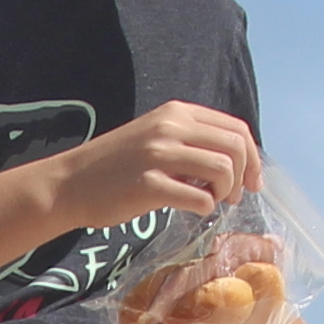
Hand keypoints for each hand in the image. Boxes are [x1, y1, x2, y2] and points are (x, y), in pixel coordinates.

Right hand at [37, 100, 256, 233]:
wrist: (71, 183)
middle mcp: (170, 127)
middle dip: (244, 176)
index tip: (251, 181)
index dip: (252, 157)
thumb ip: (191, 140)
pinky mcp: (149, 185)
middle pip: (236, 147)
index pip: (236, 128)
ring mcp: (159, 155)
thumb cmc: (116, 166)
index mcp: (176, 113)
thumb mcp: (155, 136)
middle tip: (232, 197)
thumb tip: (235, 161)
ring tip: (210, 201)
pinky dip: (205, 208)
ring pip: (224, 170)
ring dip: (225, 192)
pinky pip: (200, 198)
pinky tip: (193, 209)